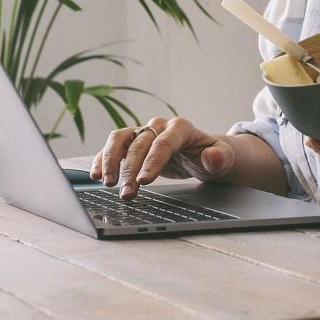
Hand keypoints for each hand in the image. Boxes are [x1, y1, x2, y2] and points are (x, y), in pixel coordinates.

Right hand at [90, 116, 234, 199]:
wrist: (201, 154)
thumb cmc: (211, 156)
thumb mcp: (224, 159)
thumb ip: (219, 158)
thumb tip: (211, 156)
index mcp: (181, 128)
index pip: (164, 143)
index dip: (152, 161)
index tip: (143, 181)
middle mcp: (159, 126)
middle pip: (140, 144)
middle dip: (131, 169)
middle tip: (127, 193)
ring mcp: (143, 132)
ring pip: (120, 139)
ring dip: (111, 161)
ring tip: (107, 183)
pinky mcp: (132, 142)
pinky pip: (113, 146)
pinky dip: (102, 159)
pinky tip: (95, 175)